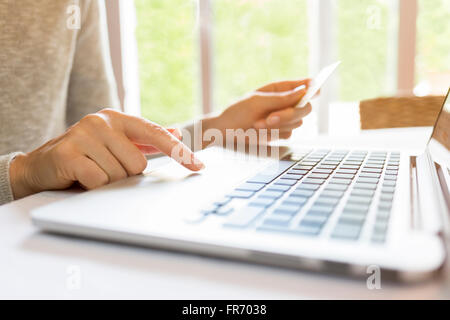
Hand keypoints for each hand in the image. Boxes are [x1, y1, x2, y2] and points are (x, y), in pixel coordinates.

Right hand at [9, 109, 203, 198]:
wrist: (40, 165)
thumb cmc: (84, 156)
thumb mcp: (114, 143)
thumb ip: (144, 139)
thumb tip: (177, 133)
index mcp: (116, 118)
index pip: (156, 134)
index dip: (179, 151)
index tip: (198, 166)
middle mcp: (101, 121)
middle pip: (138, 163)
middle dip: (125, 174)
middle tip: (104, 169)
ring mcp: (83, 134)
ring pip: (119, 174)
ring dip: (107, 182)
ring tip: (90, 172)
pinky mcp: (68, 153)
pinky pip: (98, 181)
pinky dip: (92, 187)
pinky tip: (79, 178)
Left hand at [207, 79, 311, 140]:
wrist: (225, 132)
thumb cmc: (238, 111)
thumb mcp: (257, 101)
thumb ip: (281, 98)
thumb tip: (303, 91)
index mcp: (278, 89)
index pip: (301, 85)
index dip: (311, 86)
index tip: (316, 88)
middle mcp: (284, 103)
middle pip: (305, 108)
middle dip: (288, 114)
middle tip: (270, 118)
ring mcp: (284, 118)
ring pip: (297, 122)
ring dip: (277, 126)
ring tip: (256, 124)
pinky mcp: (280, 132)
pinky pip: (288, 134)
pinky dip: (273, 134)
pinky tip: (259, 132)